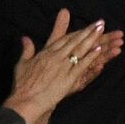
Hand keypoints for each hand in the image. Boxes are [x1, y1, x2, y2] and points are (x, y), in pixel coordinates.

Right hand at [3, 10, 121, 123]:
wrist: (25, 100)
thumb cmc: (22, 85)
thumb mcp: (22, 64)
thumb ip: (27, 50)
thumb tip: (25, 38)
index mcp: (46, 53)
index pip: (65, 39)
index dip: (77, 32)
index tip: (87, 25)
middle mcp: (56, 57)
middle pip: (75, 41)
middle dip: (88, 31)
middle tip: (100, 22)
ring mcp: (63, 66)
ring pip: (79, 50)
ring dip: (92, 39)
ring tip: (102, 30)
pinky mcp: (68, 78)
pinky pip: (81, 65)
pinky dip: (90, 57)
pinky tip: (99, 49)